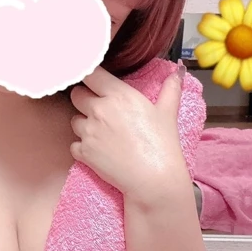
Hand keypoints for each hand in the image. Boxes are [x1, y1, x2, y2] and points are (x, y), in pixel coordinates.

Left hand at [69, 65, 189, 205]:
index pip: (90, 74)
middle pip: (76, 95)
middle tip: (99, 109)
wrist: (153, 178)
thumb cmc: (162, 144)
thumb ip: (170, 88)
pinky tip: (98, 150)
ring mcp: (88, 132)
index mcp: (118, 95)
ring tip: (102, 133)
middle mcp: (99, 110)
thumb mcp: (168, 112)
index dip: (89, 76)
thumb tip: (178, 72)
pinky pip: (74, 144)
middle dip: (84, 99)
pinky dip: (82, 147)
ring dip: (83, 124)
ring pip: (74, 120)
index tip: (93, 81)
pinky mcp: (83, 152)